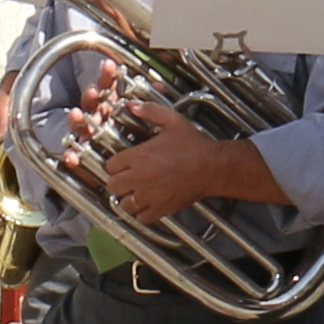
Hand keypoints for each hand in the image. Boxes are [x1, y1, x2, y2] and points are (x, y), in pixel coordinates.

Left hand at [97, 108, 244, 217]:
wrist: (213, 166)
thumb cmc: (193, 144)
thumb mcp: (172, 121)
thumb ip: (150, 111)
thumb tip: (132, 104)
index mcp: (138, 156)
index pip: (110, 165)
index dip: (116, 164)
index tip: (124, 164)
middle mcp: (139, 178)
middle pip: (112, 186)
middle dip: (118, 182)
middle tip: (128, 179)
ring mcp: (149, 196)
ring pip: (124, 205)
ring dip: (128, 199)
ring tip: (137, 193)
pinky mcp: (161, 209)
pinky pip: (141, 218)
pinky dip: (142, 214)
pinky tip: (148, 205)